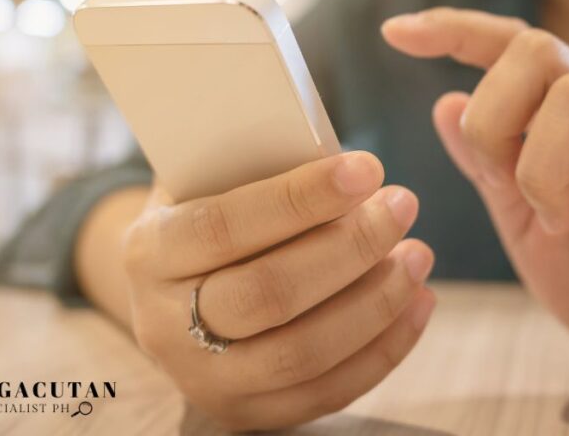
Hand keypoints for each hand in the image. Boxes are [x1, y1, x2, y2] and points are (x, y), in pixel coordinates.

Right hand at [121, 152, 435, 431]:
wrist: (173, 291)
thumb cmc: (209, 211)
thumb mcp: (210, 177)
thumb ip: (258, 164)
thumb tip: (341, 157)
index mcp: (150, 250)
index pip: (224, 225)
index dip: (300, 199)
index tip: (366, 169)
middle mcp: (164, 324)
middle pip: (269, 295)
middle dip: (350, 247)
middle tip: (401, 205)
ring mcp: (204, 380)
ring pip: (302, 353)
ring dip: (376, 301)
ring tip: (418, 254)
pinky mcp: (247, 414)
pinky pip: (327, 392)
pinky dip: (384, 348)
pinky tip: (418, 302)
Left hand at [383, 8, 568, 399]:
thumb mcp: (522, 225)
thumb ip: (487, 168)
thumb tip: (444, 102)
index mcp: (553, 122)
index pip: (505, 48)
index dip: (453, 29)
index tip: (393, 33)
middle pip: (535, 48)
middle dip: (492, 115)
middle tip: (499, 182)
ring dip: (545, 160)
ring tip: (557, 216)